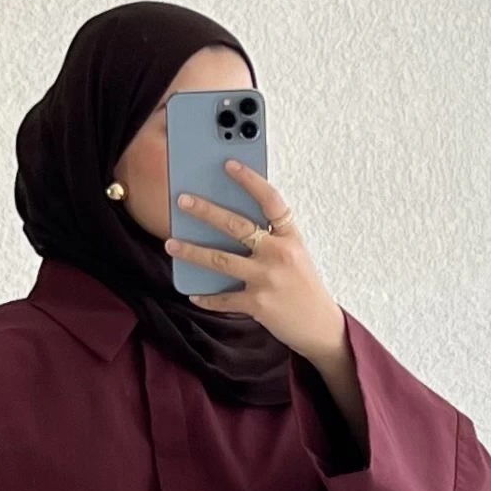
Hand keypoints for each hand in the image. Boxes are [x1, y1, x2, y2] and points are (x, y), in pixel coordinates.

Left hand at [163, 158, 346, 370]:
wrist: (320, 325)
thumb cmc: (304, 286)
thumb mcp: (295, 254)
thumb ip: (270, 238)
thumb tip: (230, 223)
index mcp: (291, 237)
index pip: (271, 200)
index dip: (250, 180)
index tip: (229, 164)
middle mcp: (279, 254)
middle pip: (237, 226)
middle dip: (206, 211)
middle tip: (183, 201)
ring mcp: (268, 279)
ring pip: (221, 260)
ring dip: (192, 251)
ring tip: (170, 244)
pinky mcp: (257, 304)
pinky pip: (224, 298)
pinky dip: (206, 298)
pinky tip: (192, 294)